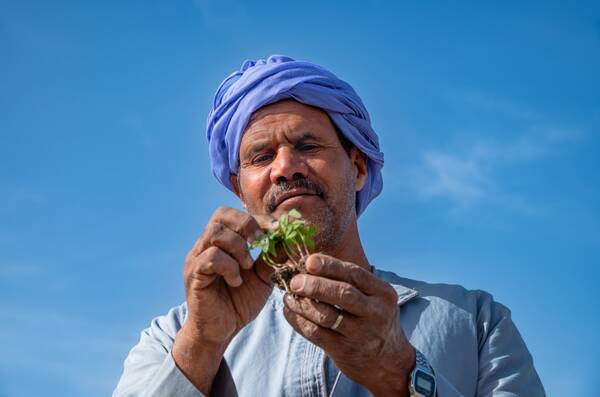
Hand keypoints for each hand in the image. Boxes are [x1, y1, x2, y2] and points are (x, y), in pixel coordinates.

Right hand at [181, 206, 276, 345]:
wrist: (220, 331)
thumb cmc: (239, 302)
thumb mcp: (262, 278)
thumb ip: (272, 257)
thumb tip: (288, 238)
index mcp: (220, 242)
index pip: (235, 215)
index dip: (258, 218)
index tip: (278, 228)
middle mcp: (205, 245)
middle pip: (221, 215)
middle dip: (247, 225)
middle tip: (261, 242)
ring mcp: (197, 259)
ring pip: (215, 233)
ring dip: (238, 247)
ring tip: (247, 266)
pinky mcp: (194, 275)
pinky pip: (210, 257)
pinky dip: (229, 266)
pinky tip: (236, 281)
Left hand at [283, 254, 415, 396]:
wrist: (388, 361)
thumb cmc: (373, 319)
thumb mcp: (375, 298)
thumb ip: (350, 281)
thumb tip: (310, 262)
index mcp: (383, 293)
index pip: (355, 274)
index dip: (331, 266)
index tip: (309, 261)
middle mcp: (375, 312)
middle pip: (343, 294)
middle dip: (315, 285)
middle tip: (294, 281)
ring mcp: (360, 334)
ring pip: (326, 315)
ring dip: (302, 304)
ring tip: (288, 296)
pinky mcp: (344, 350)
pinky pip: (316, 333)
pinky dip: (299, 321)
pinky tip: (289, 312)